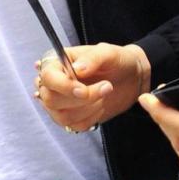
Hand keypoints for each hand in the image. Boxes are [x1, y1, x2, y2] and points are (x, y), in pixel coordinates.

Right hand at [36, 43, 150, 131]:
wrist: (131, 77)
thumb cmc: (117, 60)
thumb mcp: (108, 53)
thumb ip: (92, 58)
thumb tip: (76, 69)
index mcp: (58, 62)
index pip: (47, 77)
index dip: (63, 86)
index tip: (83, 90)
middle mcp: (55, 83)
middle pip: (50, 100)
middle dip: (80, 99)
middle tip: (106, 87)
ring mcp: (61, 102)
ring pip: (61, 116)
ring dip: (87, 109)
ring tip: (105, 94)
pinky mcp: (71, 117)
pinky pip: (73, 126)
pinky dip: (90, 118)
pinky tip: (100, 105)